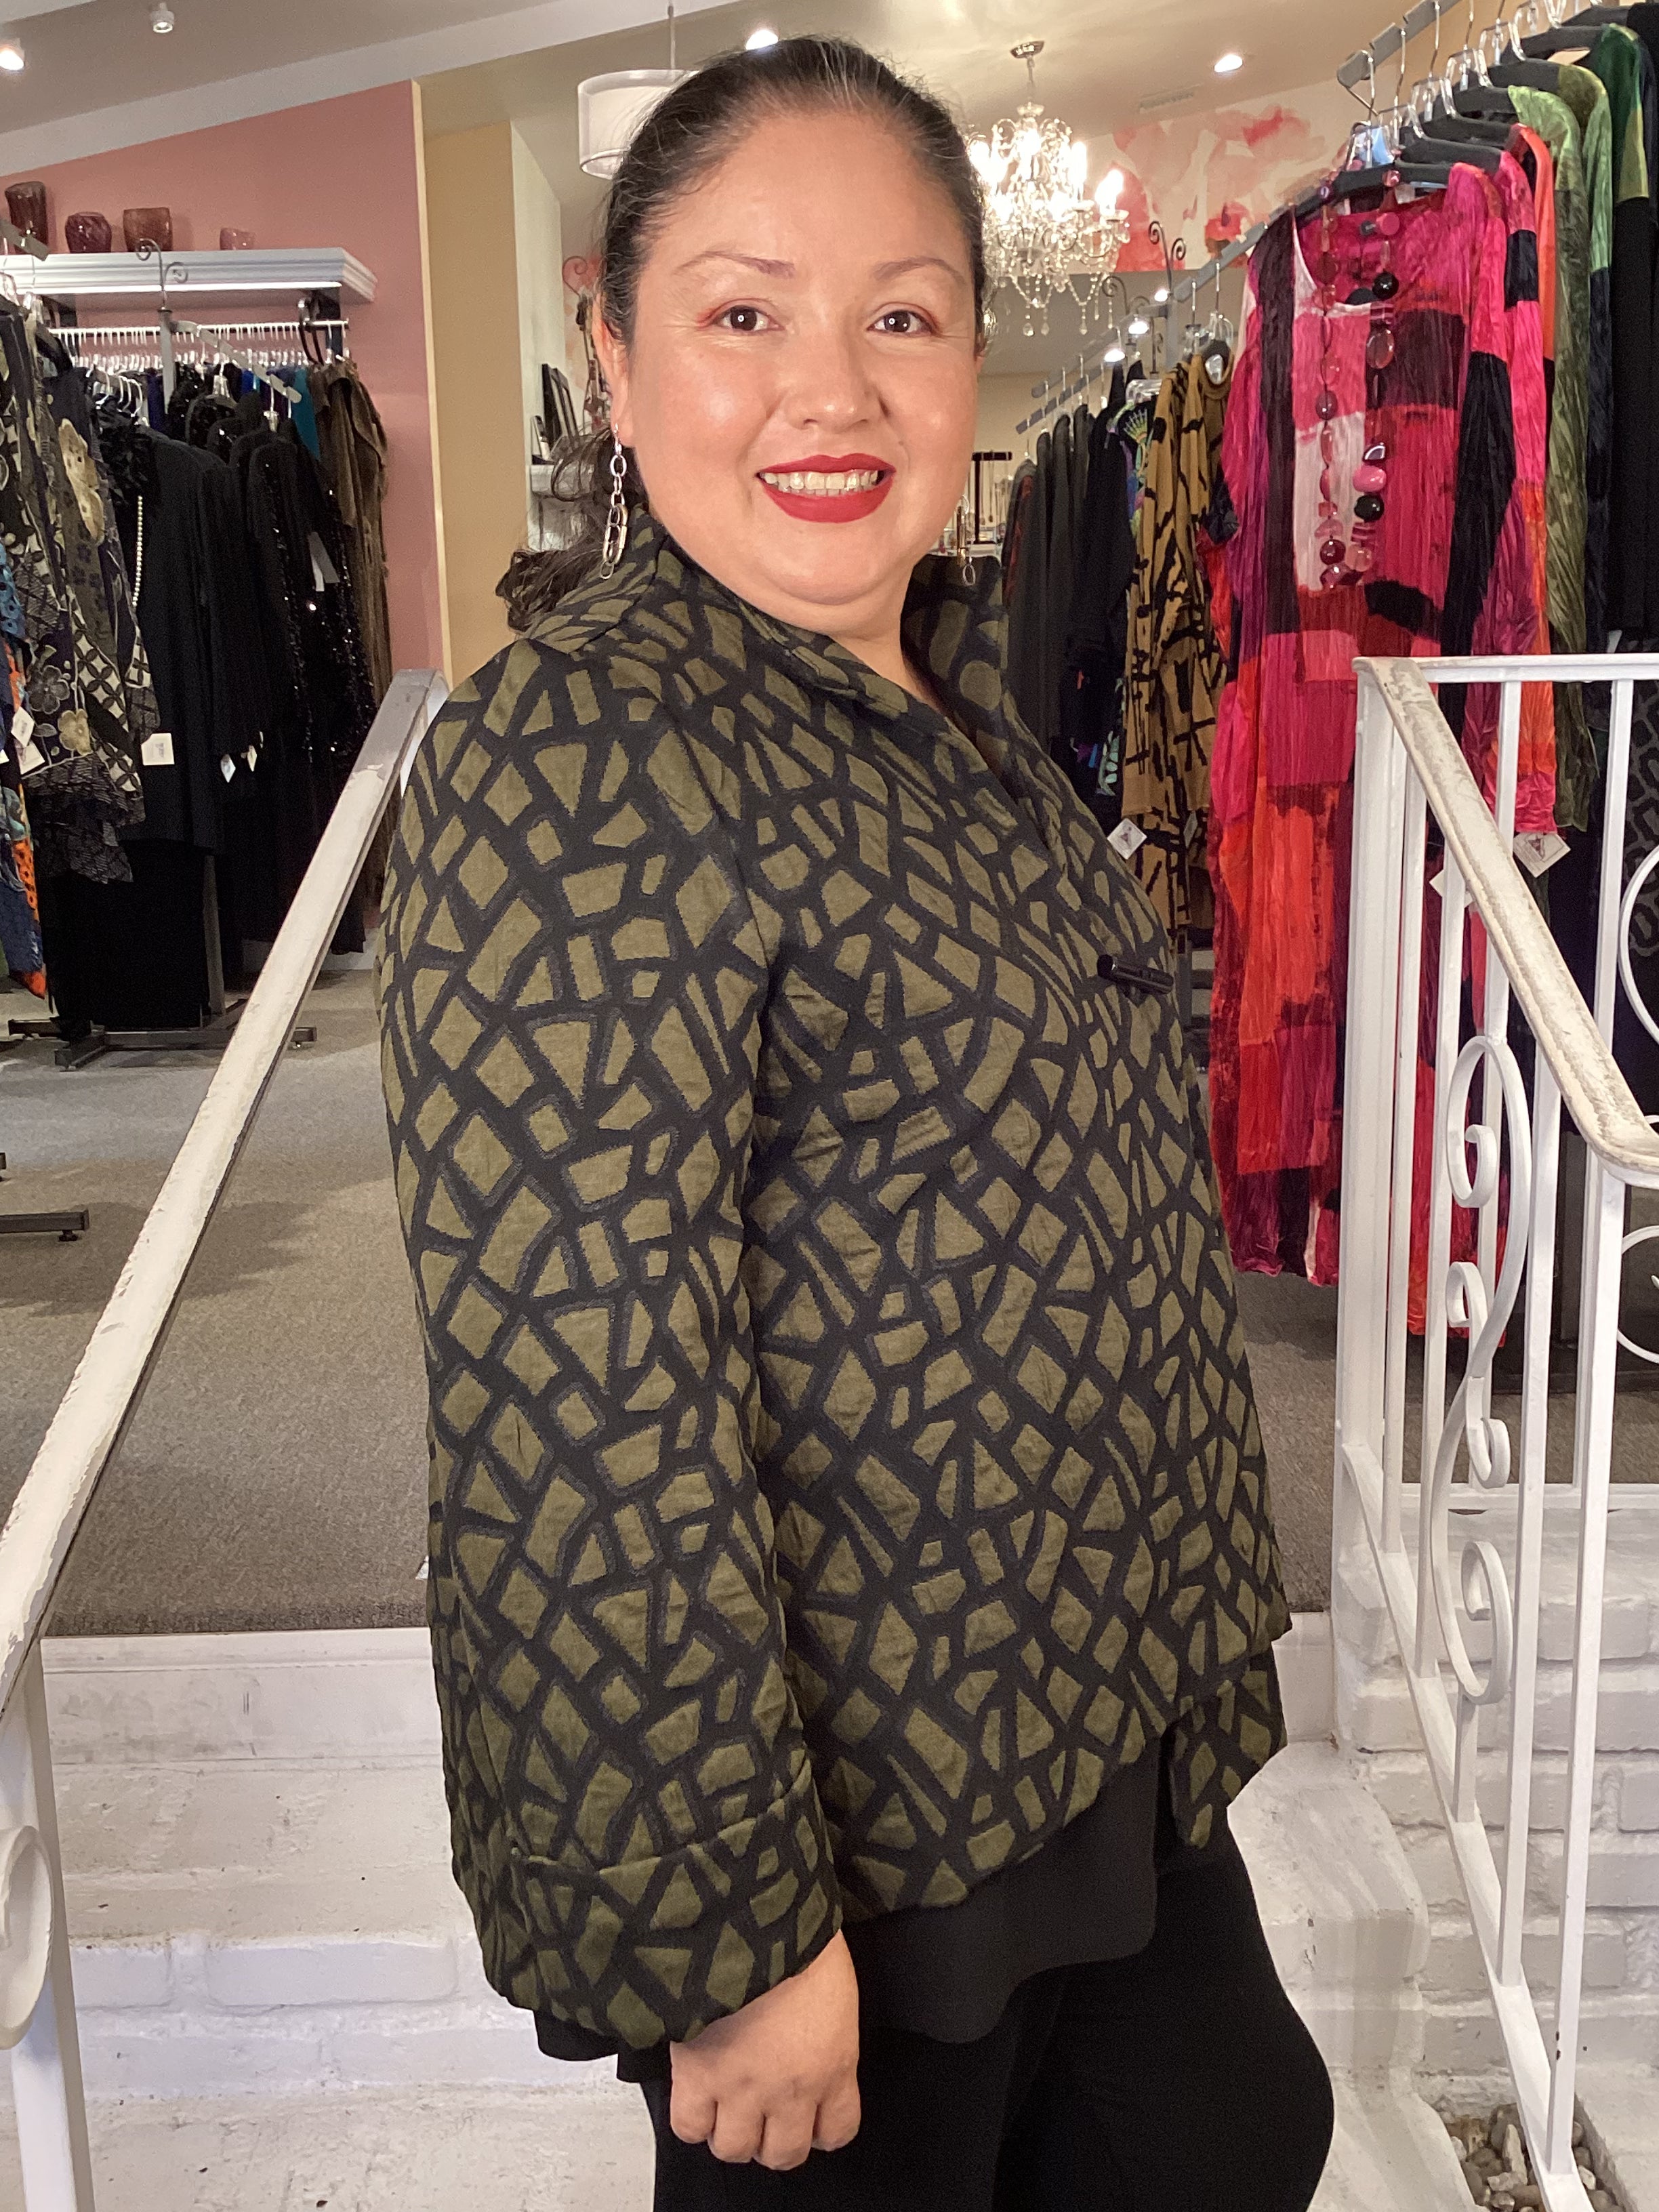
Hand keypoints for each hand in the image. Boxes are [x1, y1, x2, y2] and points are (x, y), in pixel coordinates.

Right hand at [668, 1931, 860, 2170]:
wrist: (750, 1913)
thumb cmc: (798, 1934)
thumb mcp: (834, 1984)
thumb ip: (826, 2029)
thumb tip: (813, 2044)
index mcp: (833, 2063)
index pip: (837, 2131)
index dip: (820, 2128)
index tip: (809, 2117)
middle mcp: (791, 2088)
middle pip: (783, 2154)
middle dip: (772, 2138)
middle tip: (762, 2112)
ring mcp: (742, 2087)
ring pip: (734, 2148)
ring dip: (731, 2130)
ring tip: (726, 2102)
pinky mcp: (697, 2076)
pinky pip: (690, 2127)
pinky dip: (692, 2117)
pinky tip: (697, 2093)